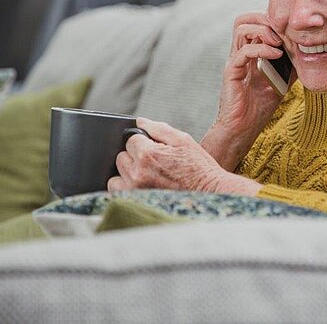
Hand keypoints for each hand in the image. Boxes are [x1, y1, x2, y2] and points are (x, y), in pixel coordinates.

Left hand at [108, 117, 229, 192]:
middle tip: (155, 162)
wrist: (209, 193)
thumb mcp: (183, 140)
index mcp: (148, 154)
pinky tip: (142, 187)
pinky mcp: (135, 204)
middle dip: (135, 156)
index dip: (144, 141)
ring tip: (147, 176)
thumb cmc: (198, 167)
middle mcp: (137, 174)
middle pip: (121, 157)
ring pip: (116, 177)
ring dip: (127, 174)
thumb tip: (140, 121)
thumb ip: (158, 128)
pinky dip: (126, 189)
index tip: (156, 149)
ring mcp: (134, 191)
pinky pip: (117, 193)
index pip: (131, 140)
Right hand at [216, 11, 294, 139]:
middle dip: (266, 18)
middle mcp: (240, 52)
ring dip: (264, 29)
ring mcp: (235, 60)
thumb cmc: (261, 105)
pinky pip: (243, 51)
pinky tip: (277, 55)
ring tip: (279, 41)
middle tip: (284, 31)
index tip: (292, 29)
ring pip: (241, 28)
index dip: (273, 19)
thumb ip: (292, 63)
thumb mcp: (283, 79)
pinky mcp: (232, 72)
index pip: (256, 21)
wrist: (244, 128)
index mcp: (251, 50)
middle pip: (245, 18)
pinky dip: (262, 48)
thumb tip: (310, 50)